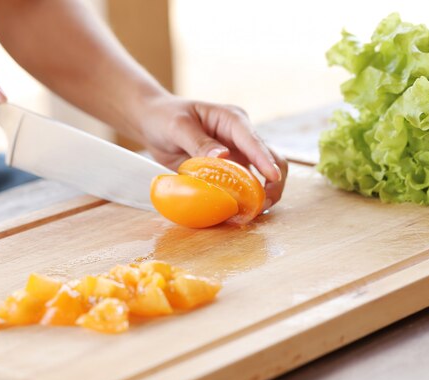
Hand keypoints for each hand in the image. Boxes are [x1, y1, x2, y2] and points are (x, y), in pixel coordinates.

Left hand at [136, 95, 287, 209]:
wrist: (154, 123)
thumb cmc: (165, 117)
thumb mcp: (178, 126)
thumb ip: (199, 141)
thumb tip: (222, 156)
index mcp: (232, 120)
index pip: (253, 140)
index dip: (265, 159)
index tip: (273, 177)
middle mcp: (241, 138)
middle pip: (270, 158)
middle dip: (274, 182)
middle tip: (263, 204)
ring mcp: (237, 155)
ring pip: (262, 175)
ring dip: (263, 194)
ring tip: (254, 213)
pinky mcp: (230, 171)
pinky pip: (244, 186)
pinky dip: (246, 200)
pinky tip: (240, 213)